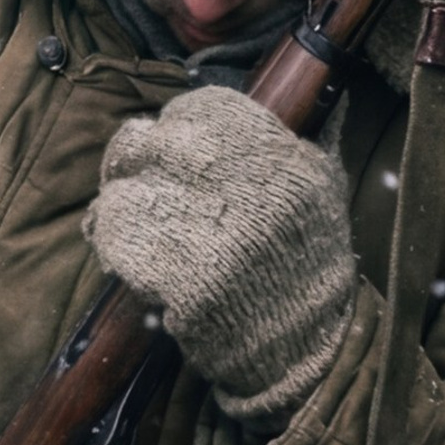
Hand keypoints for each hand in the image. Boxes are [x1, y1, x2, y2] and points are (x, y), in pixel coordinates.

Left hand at [84, 88, 356, 423]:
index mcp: (279, 157)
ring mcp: (212, 232)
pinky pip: (118, 241)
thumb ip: (307, 138)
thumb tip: (329, 87)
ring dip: (118, 211)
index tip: (170, 148)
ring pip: (124, 191)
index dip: (175, 125)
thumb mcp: (324, 191)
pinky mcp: (181, 278)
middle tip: (134, 185)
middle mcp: (245, 185)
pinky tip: (132, 264)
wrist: (306, 357)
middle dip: (131, 162)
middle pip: (150, 143)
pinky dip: (115, 250)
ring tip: (131, 230)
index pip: (201, 108)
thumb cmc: (308, 268)